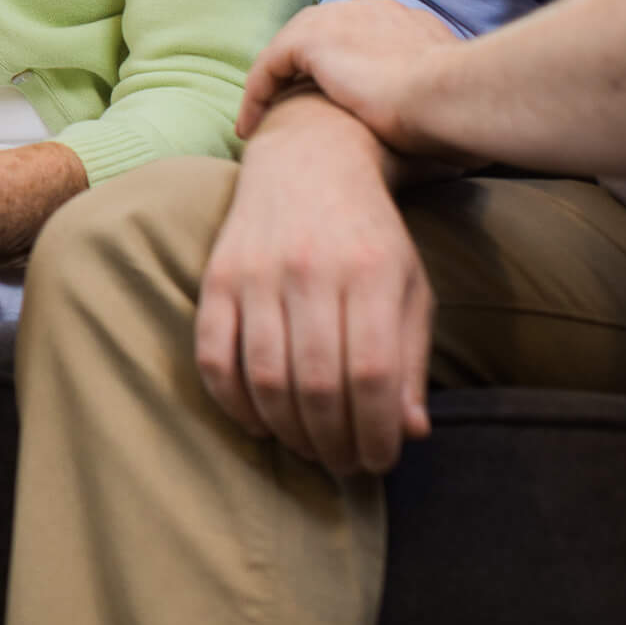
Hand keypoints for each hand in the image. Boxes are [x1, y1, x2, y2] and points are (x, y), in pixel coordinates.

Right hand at [197, 94, 433, 477]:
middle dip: (334, 443)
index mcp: (372, 271)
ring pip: (267, 376)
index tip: (381, 460)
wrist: (308, 160)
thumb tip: (410, 432)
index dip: (377, 432)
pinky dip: (233, 400)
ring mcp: (259, 270)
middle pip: (320, 384)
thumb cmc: (370, 234)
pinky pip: (214, 353)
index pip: (373, 373)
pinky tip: (259, 421)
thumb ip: (411, 358)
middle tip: (343, 464)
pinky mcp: (218, 274)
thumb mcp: (410, 285)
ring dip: (288, 430)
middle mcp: (312, 268)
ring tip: (308, 448)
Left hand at [238, 0, 460, 154]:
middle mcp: (369, 12)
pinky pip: (269, 66)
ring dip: (272, 87)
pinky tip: (249, 128)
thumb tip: (446, 141)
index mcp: (406, 24)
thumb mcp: (451, 100)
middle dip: (301, 74)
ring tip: (261, 124)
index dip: (341, 70)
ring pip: (288, 51)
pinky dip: (256, 95)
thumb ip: (438, 104)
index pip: (361, 38)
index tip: (333, 108)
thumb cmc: (461, 112)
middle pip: (320, 38)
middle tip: (290, 112)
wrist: (451, 96)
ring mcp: (339, 20)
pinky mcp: (311, 40)